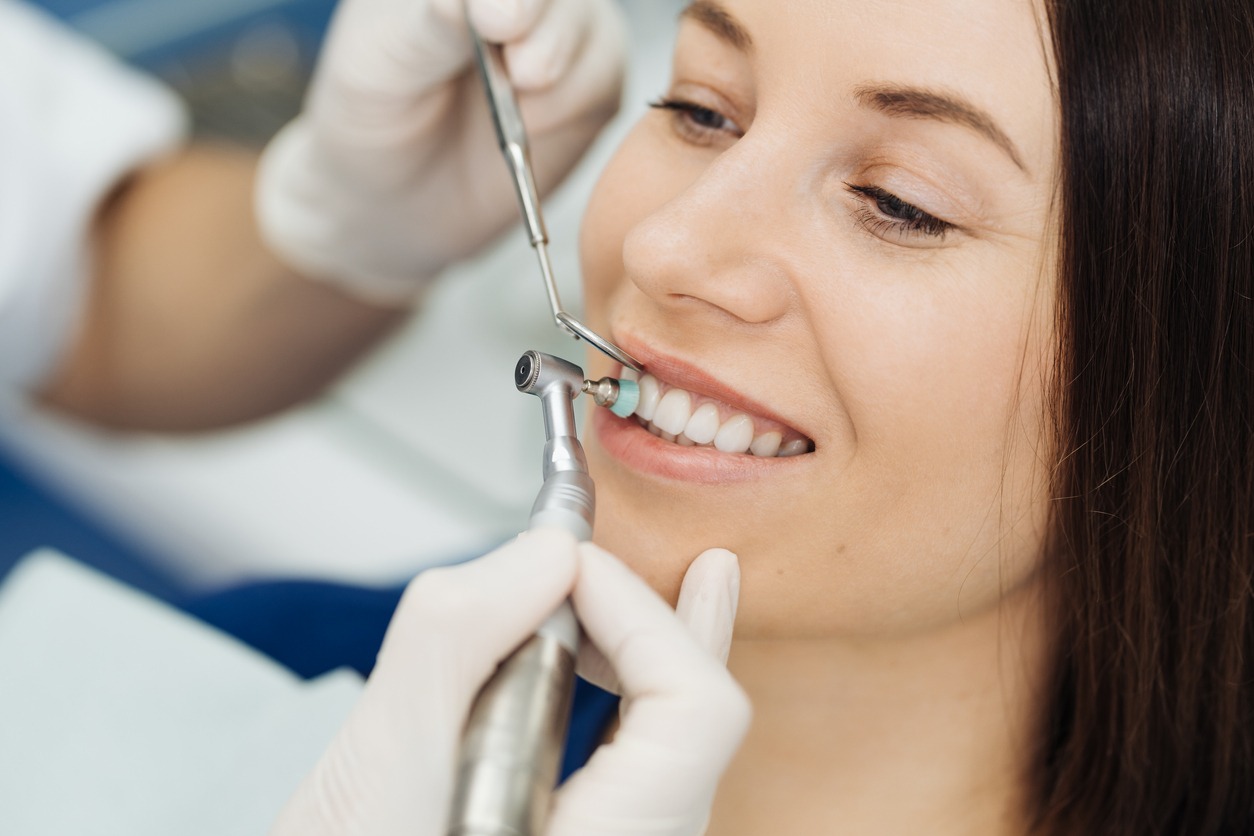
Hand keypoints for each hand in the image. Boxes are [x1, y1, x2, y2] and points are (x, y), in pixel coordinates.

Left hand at [255, 0, 625, 304]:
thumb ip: (433, 20)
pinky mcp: (589, 78)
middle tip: (513, 46)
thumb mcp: (382, 57)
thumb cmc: (376, 110)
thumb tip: (484, 0)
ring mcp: (558, 25)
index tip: (493, 17)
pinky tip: (532, 120)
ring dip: (558, 52)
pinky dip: (572, 98)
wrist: (398, 193)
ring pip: (590, 19)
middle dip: (539, 12)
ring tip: (522, 82)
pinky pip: (605, 71)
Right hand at [269, 532, 747, 835]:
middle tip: (573, 564)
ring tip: (586, 579)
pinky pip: (634, 752)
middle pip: (697, 715)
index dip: (641, 613)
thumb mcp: (380, 769)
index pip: (695, 709)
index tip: (558, 567)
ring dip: (629, 642)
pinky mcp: (583, 833)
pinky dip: (615, 681)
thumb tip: (546, 553)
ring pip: (670, 732)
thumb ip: (462, 642)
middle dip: (636, 618)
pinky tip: (606, 635)